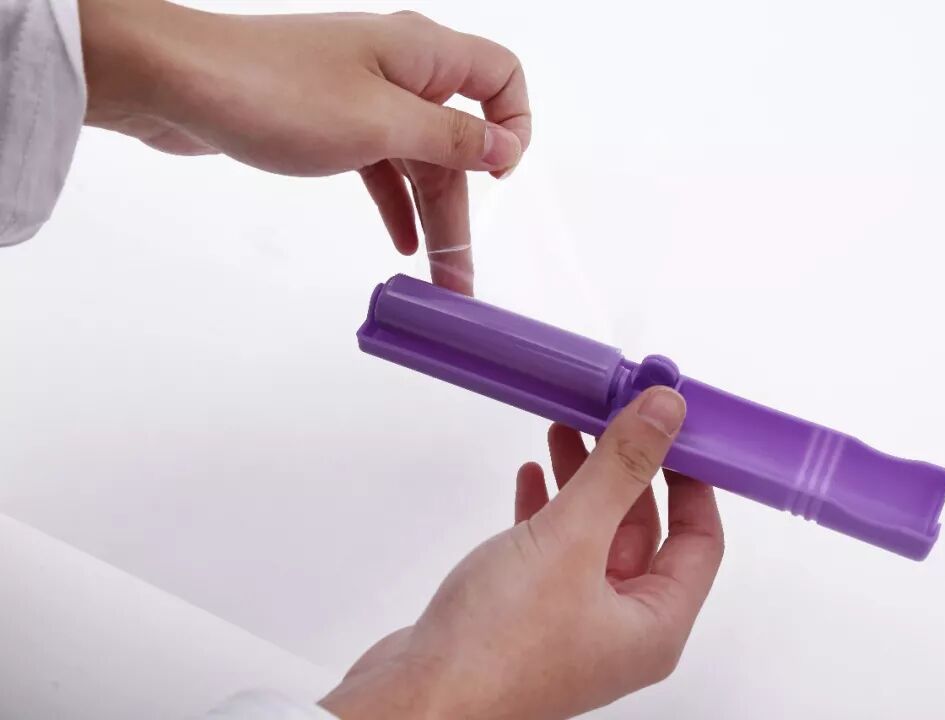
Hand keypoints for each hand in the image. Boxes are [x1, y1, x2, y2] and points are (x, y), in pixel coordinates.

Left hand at [80, 1, 531, 294]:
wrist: (176, 83)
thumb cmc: (276, 92)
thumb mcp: (380, 125)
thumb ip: (451, 139)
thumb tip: (507, 147)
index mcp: (422, 54)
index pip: (501, 76)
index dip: (512, 125)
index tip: (498, 177)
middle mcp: (400, 72)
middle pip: (457, 141)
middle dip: (465, 208)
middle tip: (462, 278)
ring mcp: (364, 97)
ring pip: (418, 162)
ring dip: (431, 219)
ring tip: (439, 281)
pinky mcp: (331, 122)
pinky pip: (381, 168)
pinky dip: (394, 205)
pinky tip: (402, 246)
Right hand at [320, 387, 724, 718]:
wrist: (416, 699)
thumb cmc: (496, 646)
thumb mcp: (571, 539)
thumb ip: (621, 470)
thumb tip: (665, 413)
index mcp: (653, 624)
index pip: (699, 539)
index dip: (692, 480)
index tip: (675, 429)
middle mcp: (619, 629)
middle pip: (643, 531)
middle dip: (627, 469)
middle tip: (614, 415)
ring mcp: (571, 622)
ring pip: (593, 535)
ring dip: (583, 481)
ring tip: (566, 429)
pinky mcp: (526, 615)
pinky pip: (552, 551)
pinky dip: (546, 509)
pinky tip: (530, 478)